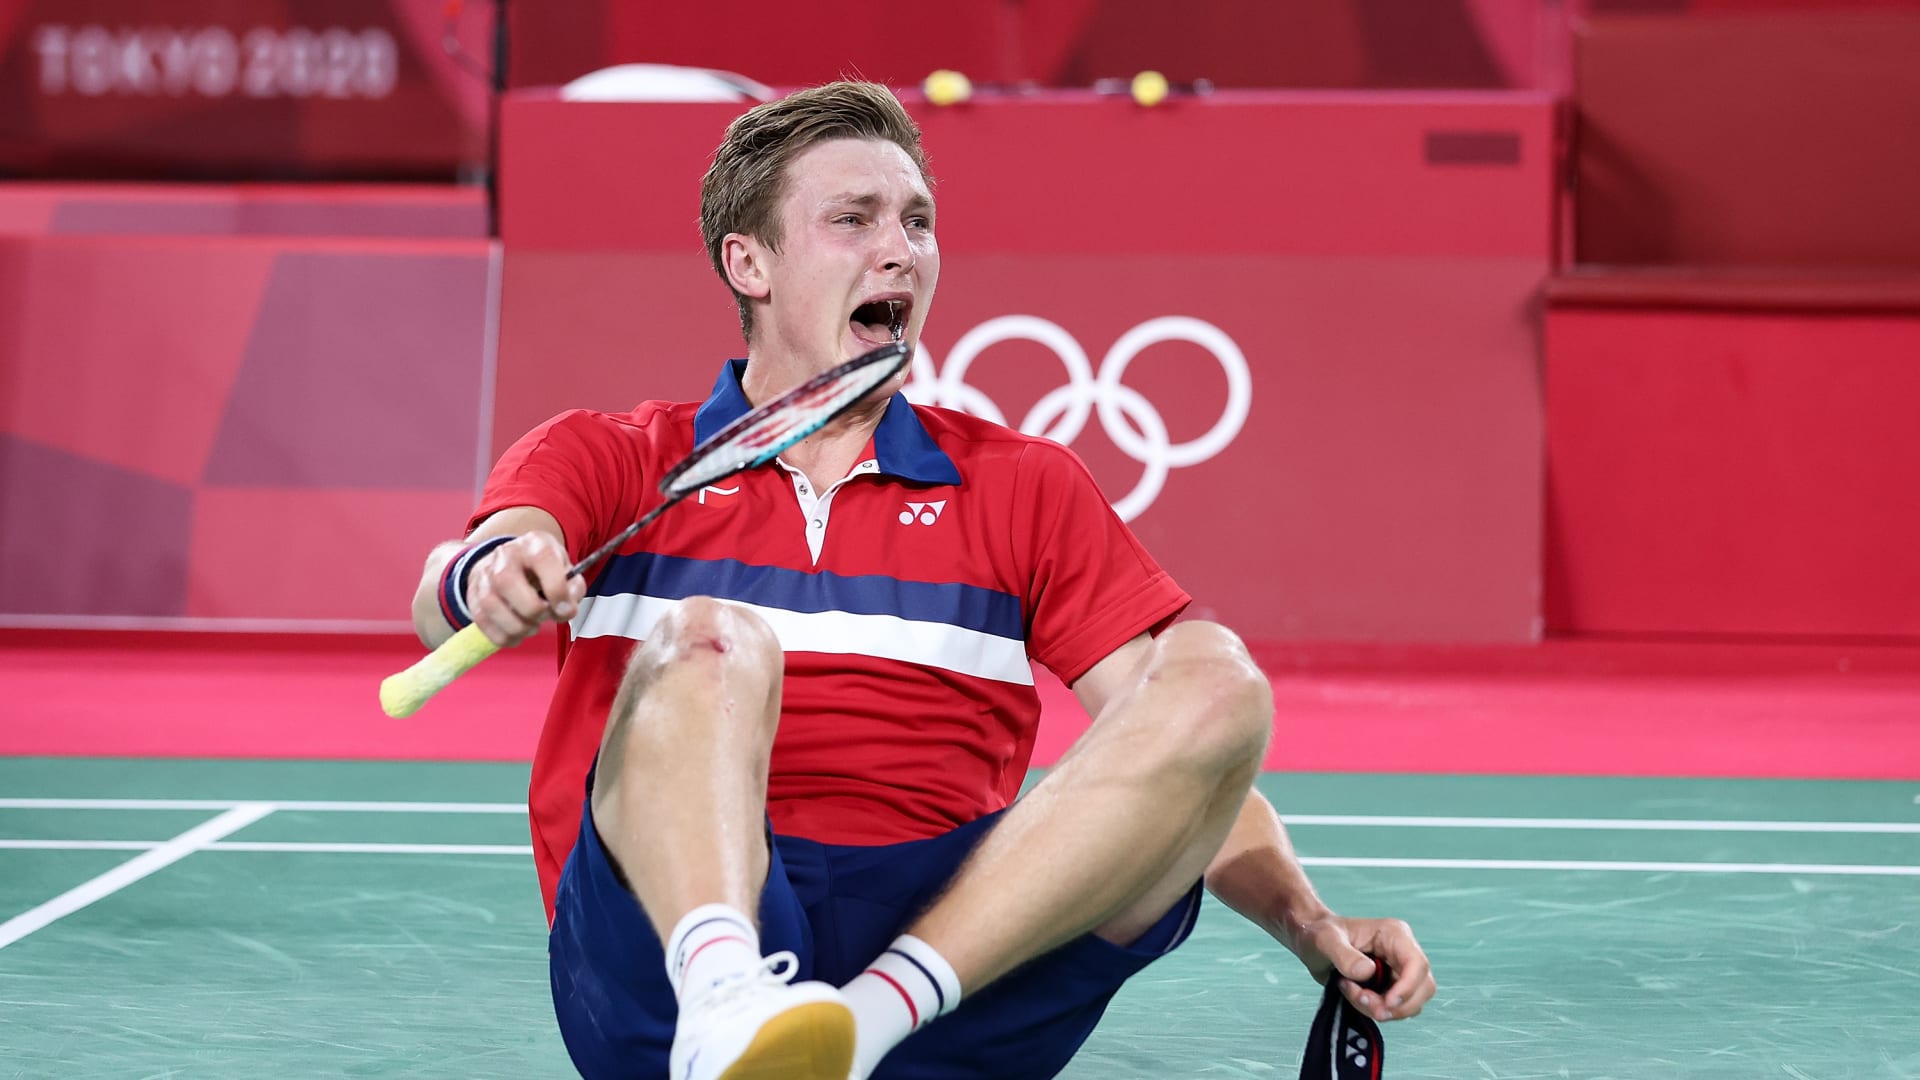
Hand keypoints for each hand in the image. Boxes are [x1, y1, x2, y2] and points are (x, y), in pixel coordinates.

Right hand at [465, 532, 586, 646]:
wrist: (511, 564)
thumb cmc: (542, 570)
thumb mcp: (565, 569)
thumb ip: (573, 588)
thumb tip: (566, 609)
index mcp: (534, 544)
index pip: (543, 558)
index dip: (556, 588)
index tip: (566, 608)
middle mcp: (505, 555)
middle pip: (508, 583)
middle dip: (534, 610)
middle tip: (545, 615)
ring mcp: (485, 576)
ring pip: (492, 607)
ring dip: (519, 627)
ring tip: (532, 625)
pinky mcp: (474, 597)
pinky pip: (484, 624)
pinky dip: (505, 636)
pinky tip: (518, 632)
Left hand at [1291, 914, 1434, 1021]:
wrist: (1311, 943)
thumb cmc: (1318, 934)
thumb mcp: (1325, 941)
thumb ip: (1345, 956)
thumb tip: (1368, 972)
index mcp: (1394, 935)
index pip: (1417, 965)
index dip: (1408, 988)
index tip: (1387, 1003)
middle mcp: (1402, 953)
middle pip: (1422, 988)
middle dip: (1395, 1004)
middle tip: (1362, 1000)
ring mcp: (1398, 971)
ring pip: (1410, 1003)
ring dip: (1382, 1008)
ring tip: (1352, 993)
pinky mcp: (1390, 987)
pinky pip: (1395, 1009)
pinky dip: (1375, 1010)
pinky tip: (1352, 995)